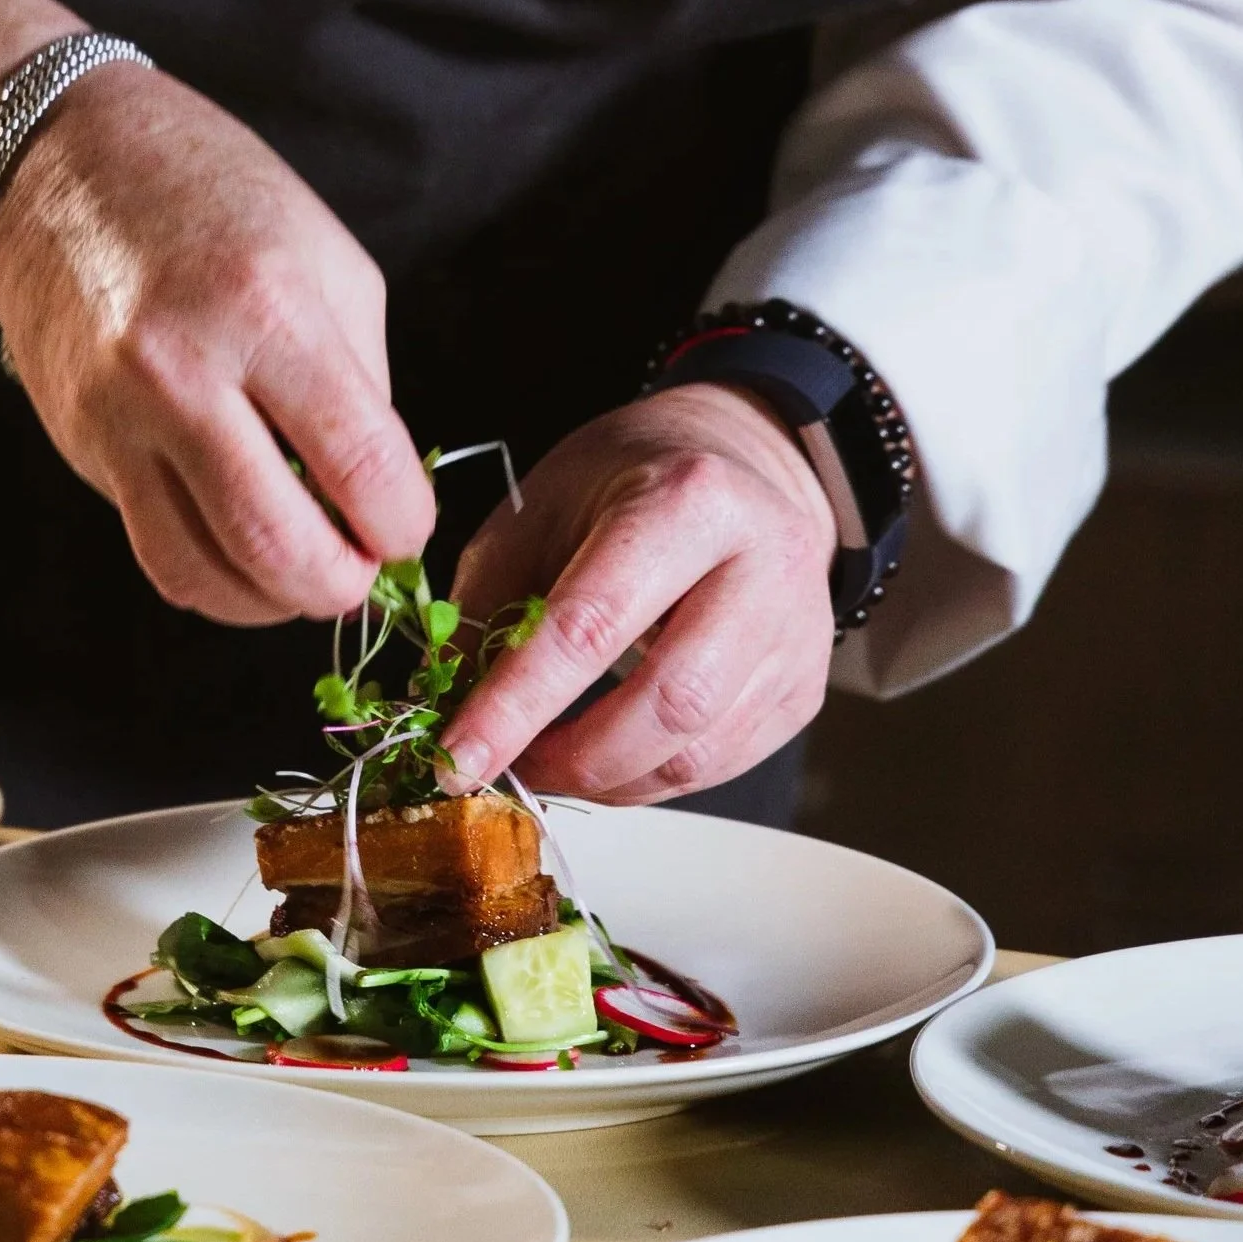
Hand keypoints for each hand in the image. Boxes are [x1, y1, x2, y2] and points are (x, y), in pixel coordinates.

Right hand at [0, 68, 434, 624]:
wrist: (57, 167)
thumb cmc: (212, 199)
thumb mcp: (325, 261)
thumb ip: (360, 386)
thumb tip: (375, 499)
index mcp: (266, 310)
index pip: (360, 467)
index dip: (402, 524)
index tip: (405, 527)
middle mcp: (182, 371)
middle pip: (275, 544)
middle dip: (340, 585)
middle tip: (361, 571)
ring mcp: (120, 419)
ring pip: (206, 573)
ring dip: (273, 601)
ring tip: (304, 572)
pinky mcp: (84, 449)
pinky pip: (157, 556)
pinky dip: (215, 582)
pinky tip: (245, 561)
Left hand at [439, 385, 837, 804]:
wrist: (741, 461)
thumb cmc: (629, 481)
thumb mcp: (538, 513)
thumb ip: (486, 608)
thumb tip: (439, 708)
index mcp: (687, 501)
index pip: (591, 626)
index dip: (514, 706)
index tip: (455, 759)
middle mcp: (762, 566)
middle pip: (667, 704)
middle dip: (570, 760)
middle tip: (506, 768)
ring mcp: (796, 633)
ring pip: (697, 752)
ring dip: (605, 780)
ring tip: (548, 762)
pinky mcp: (803, 687)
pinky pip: (719, 766)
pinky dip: (646, 780)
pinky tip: (605, 757)